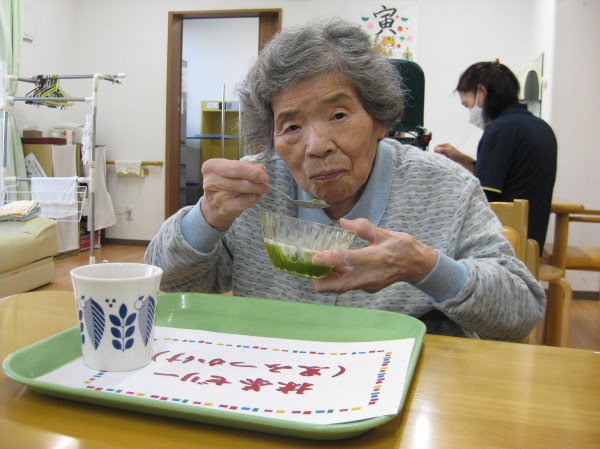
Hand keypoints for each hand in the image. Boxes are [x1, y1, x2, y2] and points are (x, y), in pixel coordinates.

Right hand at [200, 159, 269, 230]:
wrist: (214, 208)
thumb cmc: (225, 185)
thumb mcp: (232, 171)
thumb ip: (246, 167)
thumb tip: (262, 169)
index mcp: (211, 167)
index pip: (236, 167)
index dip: (252, 171)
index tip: (264, 174)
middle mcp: (211, 181)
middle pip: (241, 180)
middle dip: (257, 181)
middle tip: (266, 182)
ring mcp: (217, 196)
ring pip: (245, 191)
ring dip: (257, 189)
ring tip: (262, 189)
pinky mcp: (224, 209)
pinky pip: (245, 202)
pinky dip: (254, 198)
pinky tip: (256, 196)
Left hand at [311, 218, 437, 293]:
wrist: (417, 266)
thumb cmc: (402, 246)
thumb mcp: (385, 232)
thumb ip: (363, 227)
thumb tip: (342, 222)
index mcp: (376, 257)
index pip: (349, 259)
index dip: (330, 260)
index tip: (315, 258)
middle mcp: (370, 275)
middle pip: (340, 285)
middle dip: (321, 282)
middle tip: (307, 271)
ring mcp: (369, 284)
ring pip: (342, 288)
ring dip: (327, 280)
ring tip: (317, 267)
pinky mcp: (368, 288)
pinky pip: (348, 286)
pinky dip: (337, 279)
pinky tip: (333, 268)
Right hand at [433, 143, 474, 172]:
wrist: (461, 160)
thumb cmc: (455, 154)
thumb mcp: (447, 150)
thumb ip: (441, 149)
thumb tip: (434, 149)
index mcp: (446, 145)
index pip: (438, 146)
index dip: (435, 149)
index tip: (432, 153)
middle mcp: (445, 148)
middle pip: (438, 150)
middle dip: (436, 153)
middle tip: (435, 157)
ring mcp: (446, 152)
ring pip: (440, 154)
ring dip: (438, 156)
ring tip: (437, 159)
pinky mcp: (447, 157)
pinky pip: (442, 157)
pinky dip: (441, 158)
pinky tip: (440, 160)